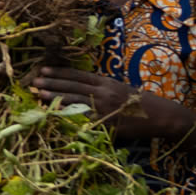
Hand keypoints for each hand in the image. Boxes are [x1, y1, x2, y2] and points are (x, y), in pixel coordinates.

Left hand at [30, 66, 189, 141]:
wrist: (162, 115)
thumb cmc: (140, 102)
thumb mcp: (120, 88)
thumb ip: (101, 87)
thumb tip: (79, 87)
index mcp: (106, 82)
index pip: (77, 75)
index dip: (59, 72)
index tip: (43, 69)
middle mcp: (103, 93)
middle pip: (72, 86)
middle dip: (51, 84)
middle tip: (34, 81)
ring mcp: (104, 109)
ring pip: (74, 101)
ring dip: (55, 98)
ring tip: (39, 94)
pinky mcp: (107, 125)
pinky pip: (85, 122)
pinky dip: (70, 119)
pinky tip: (56, 117)